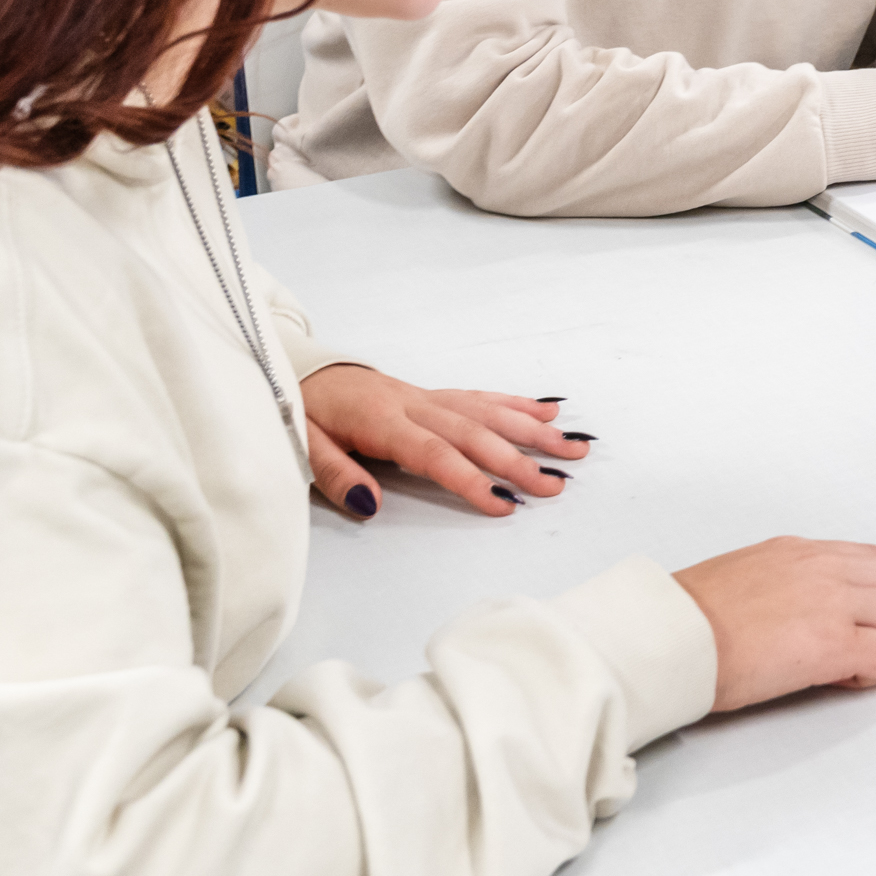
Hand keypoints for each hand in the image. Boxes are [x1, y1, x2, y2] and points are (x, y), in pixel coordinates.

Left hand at [298, 363, 585, 518]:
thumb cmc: (305, 412)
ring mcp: (428, 396)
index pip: (434, 453)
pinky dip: (516, 403)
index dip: (470, 478)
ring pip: (487, 412)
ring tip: (571, 448)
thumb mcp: (304, 446)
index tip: (503, 503)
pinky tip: (548, 411)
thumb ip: (336, 476)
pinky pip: (481, 397)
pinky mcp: (434, 393)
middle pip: (474, 433)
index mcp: (383, 421)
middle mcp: (415, 404)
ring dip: (532, 430)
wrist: (304, 370)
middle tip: (555, 485)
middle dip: (518, 460)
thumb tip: (369, 505)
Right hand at [676, 538, 875, 710]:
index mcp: (802, 551)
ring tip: (842, 664)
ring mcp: (833, 605)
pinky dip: (874, 673)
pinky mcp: (834, 645)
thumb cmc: (693, 618)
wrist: (672, 638)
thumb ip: (794, 580)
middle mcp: (825, 569)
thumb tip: (819, 603)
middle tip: (867, 643)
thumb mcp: (752, 573)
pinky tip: (840, 677)